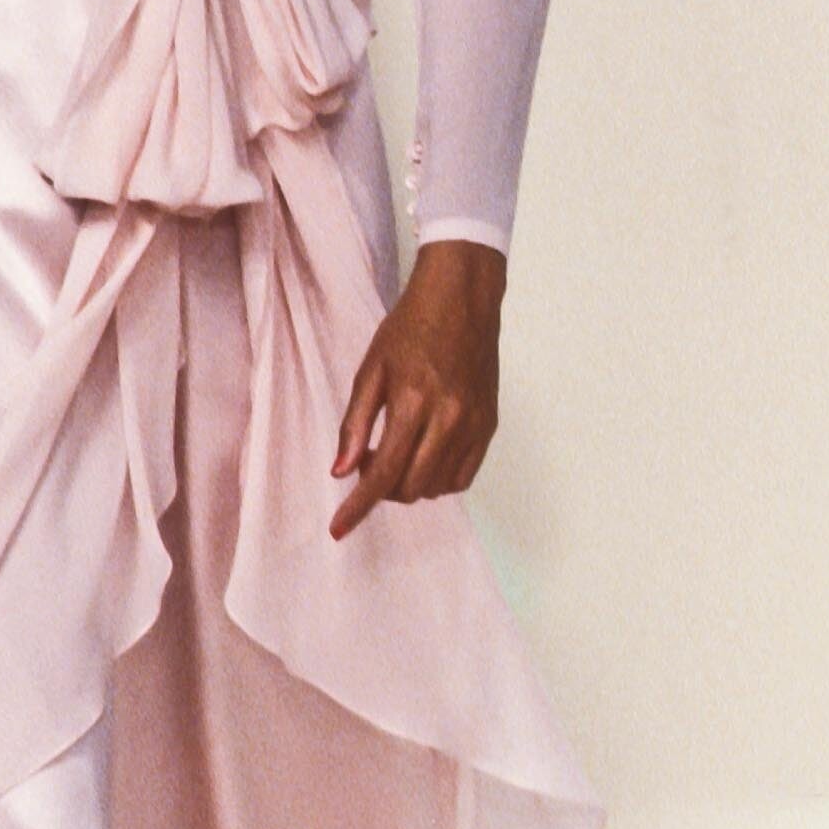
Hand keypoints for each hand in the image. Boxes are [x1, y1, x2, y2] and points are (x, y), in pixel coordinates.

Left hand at [330, 238, 505, 536]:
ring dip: (410, 482)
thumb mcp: (371, 369)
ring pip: (437, 487)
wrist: (463, 298)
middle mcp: (449, 420)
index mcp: (414, 404)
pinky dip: (438, 477)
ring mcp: (474, 425)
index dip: (357, 507)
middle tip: (370, 457)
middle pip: (410, 488)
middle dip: (382, 489)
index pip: (381, 474)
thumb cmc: (411, 327)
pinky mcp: (489, 425)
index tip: (338, 530)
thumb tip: (341, 471)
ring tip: (399, 449)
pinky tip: (425, 453)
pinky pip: (463, 475)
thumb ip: (355, 423)